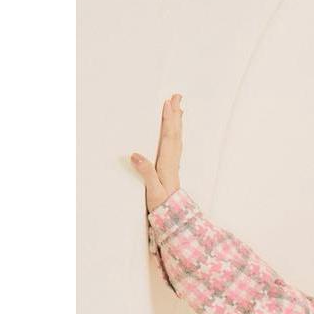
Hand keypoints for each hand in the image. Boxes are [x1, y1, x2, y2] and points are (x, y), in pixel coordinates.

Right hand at [129, 93, 182, 211]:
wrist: (173, 218)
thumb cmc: (162, 206)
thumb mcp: (153, 191)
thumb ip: (146, 173)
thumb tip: (136, 155)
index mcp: (168, 164)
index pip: (169, 137)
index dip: (168, 120)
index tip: (168, 103)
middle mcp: (173, 161)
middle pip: (175, 133)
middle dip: (175, 114)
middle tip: (177, 96)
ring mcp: (173, 164)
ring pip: (176, 137)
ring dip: (177, 121)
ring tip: (178, 106)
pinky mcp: (170, 167)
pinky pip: (174, 144)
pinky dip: (174, 132)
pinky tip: (174, 129)